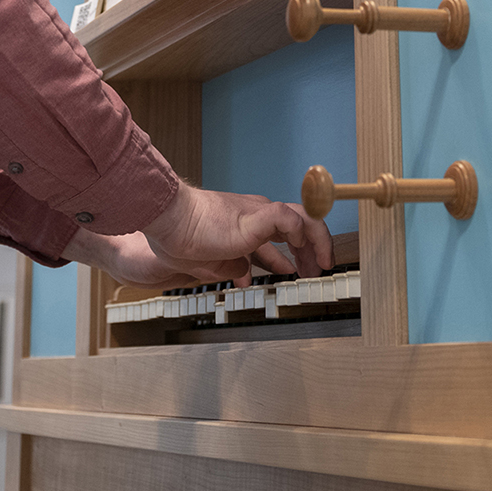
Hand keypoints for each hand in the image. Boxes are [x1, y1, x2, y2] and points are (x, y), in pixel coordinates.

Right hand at [66, 182, 331, 287]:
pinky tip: (300, 257)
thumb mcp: (209, 261)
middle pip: (298, 225)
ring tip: (321, 266)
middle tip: (317, 271)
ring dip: (317, 243)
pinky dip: (303, 236)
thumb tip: (243, 276)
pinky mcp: (259, 218)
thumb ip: (229, 266)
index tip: (297, 271)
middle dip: (312, 248)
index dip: (292, 253)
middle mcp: (257, 214)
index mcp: (245, 222)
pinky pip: (293, 220)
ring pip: (304, 218)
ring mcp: (259, 214)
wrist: (169, 220)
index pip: (279, 233)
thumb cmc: (179, 237)